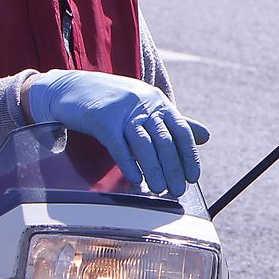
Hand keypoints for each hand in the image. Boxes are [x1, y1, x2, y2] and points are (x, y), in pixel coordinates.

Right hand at [23, 71, 209, 196]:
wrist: (72, 88)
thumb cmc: (114, 101)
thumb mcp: (147, 107)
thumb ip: (174, 122)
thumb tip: (206, 136)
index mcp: (158, 102)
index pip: (181, 130)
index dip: (189, 155)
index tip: (193, 177)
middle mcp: (144, 104)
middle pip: (164, 140)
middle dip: (173, 168)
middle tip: (178, 190)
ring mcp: (122, 111)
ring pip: (144, 144)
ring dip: (154, 170)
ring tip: (160, 190)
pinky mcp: (102, 119)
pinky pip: (119, 146)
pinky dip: (129, 164)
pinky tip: (136, 179)